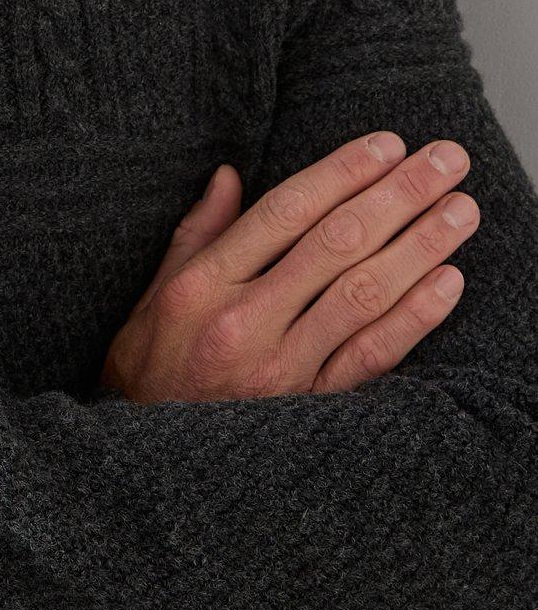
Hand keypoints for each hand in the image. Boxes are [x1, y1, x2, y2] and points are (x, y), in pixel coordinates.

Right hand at [99, 130, 478, 402]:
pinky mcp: (309, 410)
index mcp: (202, 283)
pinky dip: (415, 317)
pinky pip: (372, 357)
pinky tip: (448, 282)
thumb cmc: (150, 368)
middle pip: (335, 243)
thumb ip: (198, 232)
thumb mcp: (156, 291)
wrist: (149, 466)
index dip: (341, 172)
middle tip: (446, 160)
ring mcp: (280, 369)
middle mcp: (243, 321)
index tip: (387, 143)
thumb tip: (230, 175)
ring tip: (460, 211)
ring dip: (420, 246)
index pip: (285, 211)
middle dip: (398, 194)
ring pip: (362, 294)